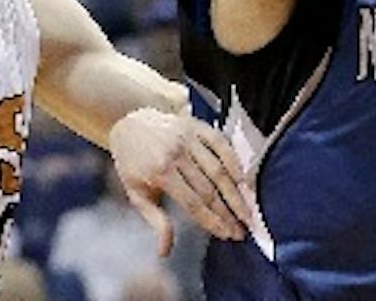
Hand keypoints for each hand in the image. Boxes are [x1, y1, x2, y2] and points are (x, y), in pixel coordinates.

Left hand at [109, 107, 250, 255]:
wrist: (129, 122)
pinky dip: (234, 160)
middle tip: (241, 229)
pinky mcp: (196, 125)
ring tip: (246, 211)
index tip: (227, 235)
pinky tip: (242, 179)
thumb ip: (155, 221)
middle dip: (227, 212)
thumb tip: (165, 252)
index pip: (193, 203)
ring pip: (218, 168)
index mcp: (159, 171)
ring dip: (235, 192)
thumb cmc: (133, 162)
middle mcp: (175, 153)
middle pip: (209, 188)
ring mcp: (187, 137)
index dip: (212, 221)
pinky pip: (220, 143)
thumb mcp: (136, 193)